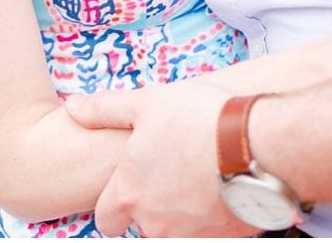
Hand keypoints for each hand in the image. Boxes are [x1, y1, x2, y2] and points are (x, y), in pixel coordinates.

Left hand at [64, 82, 259, 236]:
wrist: (259, 144)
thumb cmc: (199, 120)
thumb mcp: (145, 103)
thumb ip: (104, 110)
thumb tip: (72, 107)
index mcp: (129, 193)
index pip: (106, 221)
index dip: (112, 207)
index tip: (125, 191)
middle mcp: (156, 223)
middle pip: (144, 228)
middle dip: (151, 209)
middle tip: (168, 177)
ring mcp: (192, 235)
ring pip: (177, 232)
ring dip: (182, 214)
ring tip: (198, 179)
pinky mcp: (225, 239)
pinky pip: (210, 234)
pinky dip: (212, 218)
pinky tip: (221, 188)